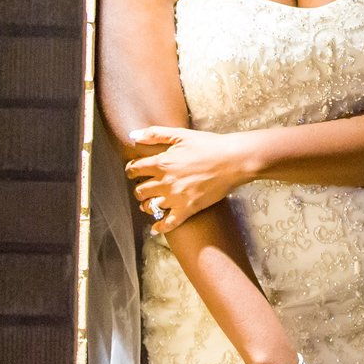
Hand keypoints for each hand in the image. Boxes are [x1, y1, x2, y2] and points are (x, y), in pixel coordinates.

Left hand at [126, 125, 255, 233]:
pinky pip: (168, 223)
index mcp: (162, 163)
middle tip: (143, 188)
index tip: (133, 172)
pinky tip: (155, 228)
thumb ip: (155, 134)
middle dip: (139, 189)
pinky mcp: (188, 209)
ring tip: (149, 203)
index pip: (135, 170)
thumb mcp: (180, 134)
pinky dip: (159, 227)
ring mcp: (176, 198)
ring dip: (147, 205)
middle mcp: (165, 182)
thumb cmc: (208, 145)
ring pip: (150, 207)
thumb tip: (132, 136)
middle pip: (140, 191)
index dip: (131, 171)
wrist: (232, 160)